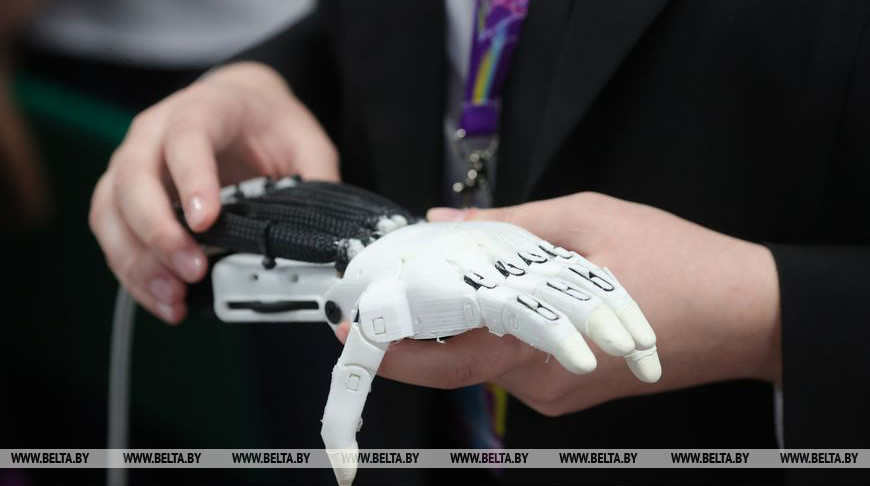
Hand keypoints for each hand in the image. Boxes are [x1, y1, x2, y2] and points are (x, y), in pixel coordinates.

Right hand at [89, 62, 337, 322]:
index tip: (206, 222)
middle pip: (133, 178)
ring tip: (173, 297)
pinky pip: (113, 235)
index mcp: (203, 109)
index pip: (186, 137)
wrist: (241, 108)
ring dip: (137, 260)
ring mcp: (132, 164)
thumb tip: (326, 234)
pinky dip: (132, 273)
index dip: (192, 180)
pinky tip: (164, 300)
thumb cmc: (268, 124)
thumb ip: (316, 177)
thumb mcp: (305, 139)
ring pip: (110, 211)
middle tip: (192, 270)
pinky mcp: (124, 198)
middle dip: (158, 231)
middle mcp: (154, 132)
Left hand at [339, 192, 780, 416]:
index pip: (445, 360)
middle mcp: (543, 382)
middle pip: (457, 360)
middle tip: (386, 289)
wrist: (746, 313)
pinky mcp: (571, 386)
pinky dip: (493, 326)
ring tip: (446, 274)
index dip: (391, 347)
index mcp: (540, 345)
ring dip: (458, 319)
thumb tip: (446, 222)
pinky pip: (514, 358)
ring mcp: (558, 390)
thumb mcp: (587, 221)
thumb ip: (508, 226)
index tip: (351, 328)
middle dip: (417, 325)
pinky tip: (498, 291)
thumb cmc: (677, 264)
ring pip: (485, 357)